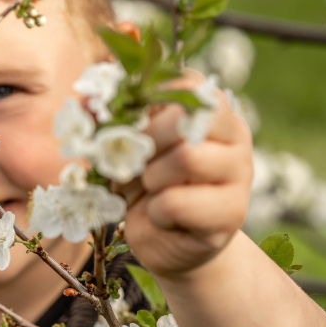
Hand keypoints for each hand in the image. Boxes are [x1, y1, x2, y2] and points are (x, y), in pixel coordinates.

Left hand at [114, 71, 253, 278]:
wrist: (167, 243)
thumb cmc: (145, 187)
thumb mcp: (122, 149)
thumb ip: (109, 121)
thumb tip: (86, 101)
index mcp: (209, 110)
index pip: (186, 83)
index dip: (147, 103)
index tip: (130, 127)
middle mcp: (234, 135)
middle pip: (185, 120)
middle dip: (145, 146)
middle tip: (136, 167)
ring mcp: (239, 174)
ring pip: (187, 158)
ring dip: (150, 179)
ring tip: (149, 191)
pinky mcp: (231, 213)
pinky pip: (177, 202)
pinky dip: (155, 212)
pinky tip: (162, 217)